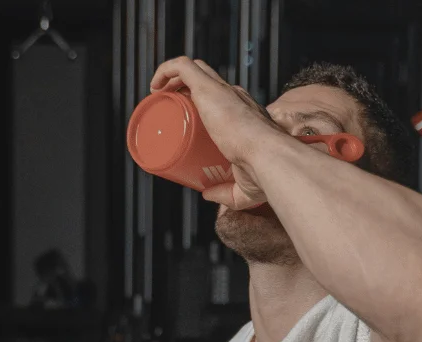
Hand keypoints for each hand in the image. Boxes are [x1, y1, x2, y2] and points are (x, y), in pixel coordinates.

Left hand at [149, 57, 285, 208]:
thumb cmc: (262, 174)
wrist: (268, 158)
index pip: (223, 99)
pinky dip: (166, 69)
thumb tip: (207, 194)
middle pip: (206, 81)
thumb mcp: (243, 189)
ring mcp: (223, 91)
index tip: (187, 120)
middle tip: (170, 110)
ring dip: (174, 78)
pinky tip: (154, 86)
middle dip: (186, 89)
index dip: (204, 105)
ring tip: (158, 96)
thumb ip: (226, 194)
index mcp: (246, 114)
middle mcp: (236, 96)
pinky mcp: (209, 88)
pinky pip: (182, 66)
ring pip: (194, 70)